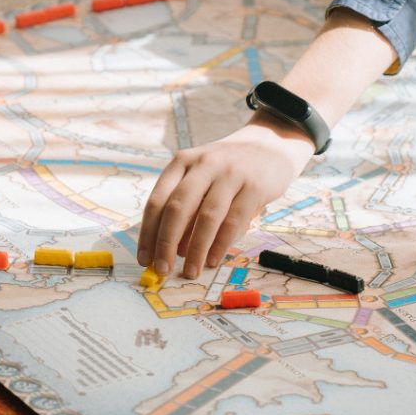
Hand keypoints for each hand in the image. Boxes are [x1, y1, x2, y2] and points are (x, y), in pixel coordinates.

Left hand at [137, 119, 314, 278]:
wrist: (270, 143)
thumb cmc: (229, 167)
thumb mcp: (202, 176)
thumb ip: (188, 206)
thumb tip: (173, 249)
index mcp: (183, 161)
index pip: (157, 200)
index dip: (148, 233)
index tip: (145, 259)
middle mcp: (204, 164)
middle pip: (178, 208)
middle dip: (167, 243)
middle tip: (163, 270)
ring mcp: (230, 173)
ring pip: (206, 217)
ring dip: (196, 250)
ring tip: (191, 271)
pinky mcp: (254, 185)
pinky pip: (233, 220)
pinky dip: (221, 244)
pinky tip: (213, 259)